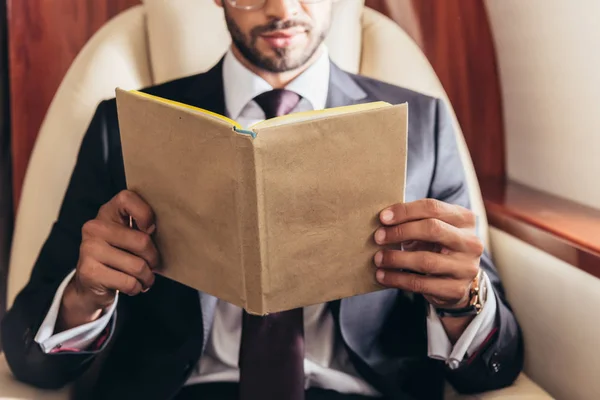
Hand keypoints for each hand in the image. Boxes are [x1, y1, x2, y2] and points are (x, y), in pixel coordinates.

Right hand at [58, 190, 158, 330]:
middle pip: (142, 241)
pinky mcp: (89, 272)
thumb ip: (143, 227)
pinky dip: (137, 288)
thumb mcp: (130, 236)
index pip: (127, 199)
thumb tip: (165, 231)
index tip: (150, 230)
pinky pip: (129, 282)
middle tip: (152, 265)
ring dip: (147, 277)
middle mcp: (94, 227)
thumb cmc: (119, 256)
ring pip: (138, 266)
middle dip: (154, 259)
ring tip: (144, 278)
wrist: (90, 284)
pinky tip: (132, 286)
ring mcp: (89, 249)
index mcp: (108, 212)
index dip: (145, 214)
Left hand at [373, 199, 482, 309]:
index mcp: (464, 219)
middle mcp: (470, 242)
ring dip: (396, 259)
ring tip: (378, 258)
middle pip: (432, 229)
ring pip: (426, 260)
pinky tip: (382, 276)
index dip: (405, 211)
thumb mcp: (434, 230)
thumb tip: (383, 220)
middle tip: (378, 237)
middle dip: (401, 231)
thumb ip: (415, 221)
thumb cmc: (438, 248)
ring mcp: (466, 268)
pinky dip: (397, 279)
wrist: (459, 283)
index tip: (383, 217)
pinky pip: (421, 284)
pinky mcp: (456, 290)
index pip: (433, 207)